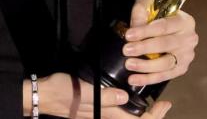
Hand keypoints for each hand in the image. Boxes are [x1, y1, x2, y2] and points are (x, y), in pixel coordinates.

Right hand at [27, 73, 172, 117]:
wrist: (41, 95)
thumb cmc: (61, 92)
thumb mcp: (83, 91)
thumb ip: (104, 96)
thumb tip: (125, 98)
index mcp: (105, 114)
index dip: (153, 116)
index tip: (165, 104)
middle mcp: (105, 116)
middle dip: (152, 115)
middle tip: (164, 103)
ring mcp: (99, 113)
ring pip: (126, 118)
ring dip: (141, 112)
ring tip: (152, 100)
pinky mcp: (95, 108)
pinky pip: (117, 112)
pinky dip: (129, 107)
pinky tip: (129, 95)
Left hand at [122, 0, 198, 85]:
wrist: (163, 25)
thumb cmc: (156, 14)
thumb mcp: (148, 4)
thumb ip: (141, 10)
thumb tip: (136, 27)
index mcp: (184, 21)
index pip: (164, 26)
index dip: (146, 31)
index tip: (129, 35)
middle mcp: (189, 39)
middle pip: (166, 45)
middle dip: (144, 48)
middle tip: (127, 50)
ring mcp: (186, 56)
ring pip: (166, 63)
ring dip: (146, 66)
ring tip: (129, 64)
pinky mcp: (181, 69)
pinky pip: (165, 76)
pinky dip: (148, 79)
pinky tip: (134, 79)